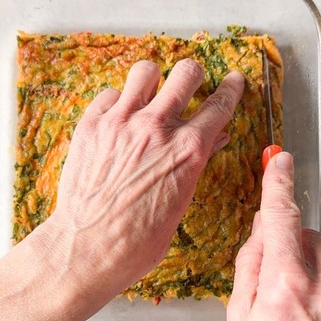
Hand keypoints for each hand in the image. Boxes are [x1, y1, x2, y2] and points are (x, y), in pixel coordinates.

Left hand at [35, 59, 244, 304]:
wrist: (87, 249)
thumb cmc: (137, 241)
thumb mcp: (179, 203)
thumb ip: (194, 166)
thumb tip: (211, 141)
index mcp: (188, 151)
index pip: (219, 106)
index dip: (231, 89)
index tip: (233, 80)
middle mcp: (157, 128)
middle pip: (187, 74)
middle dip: (193, 75)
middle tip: (190, 82)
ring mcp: (121, 123)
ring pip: (145, 71)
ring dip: (153, 80)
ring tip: (150, 94)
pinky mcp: (92, 126)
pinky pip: (109, 94)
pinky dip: (117, 102)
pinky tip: (118, 118)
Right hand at [227, 152, 320, 320]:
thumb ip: (251, 267)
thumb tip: (261, 231)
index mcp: (285, 289)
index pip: (281, 219)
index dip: (278, 184)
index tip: (279, 162)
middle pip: (308, 237)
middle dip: (291, 247)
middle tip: (277, 282)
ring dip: (311, 275)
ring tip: (300, 317)